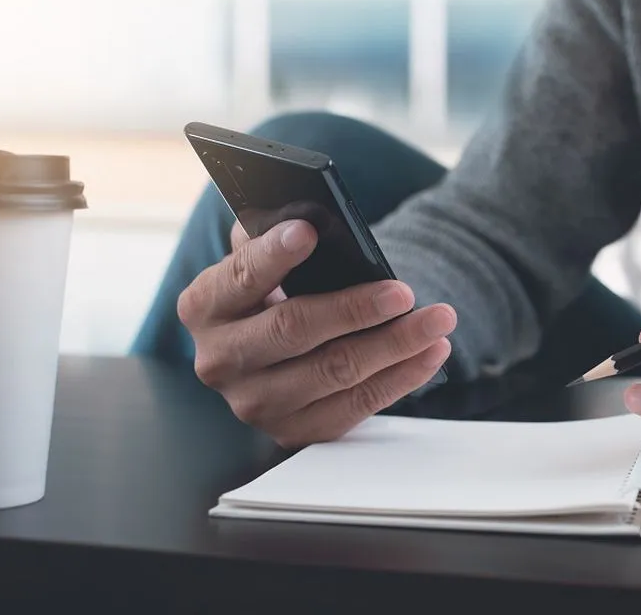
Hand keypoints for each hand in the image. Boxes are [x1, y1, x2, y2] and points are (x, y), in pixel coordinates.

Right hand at [177, 219, 454, 447]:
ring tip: (437, 319)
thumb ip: (272, 233)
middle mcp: (220, 360)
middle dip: (355, 309)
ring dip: (396, 344)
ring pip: (335, 372)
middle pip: (294, 331)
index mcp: (204, 306)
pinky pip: (357, 406)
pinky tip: (431, 351)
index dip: (273, 255)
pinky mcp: (294, 430)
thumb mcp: (262, 260)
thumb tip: (310, 210)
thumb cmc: (272, 292)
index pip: (239, 278)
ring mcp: (255, 403)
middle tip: (403, 291)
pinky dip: (402, 377)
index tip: (309, 231)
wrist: (269, 353)